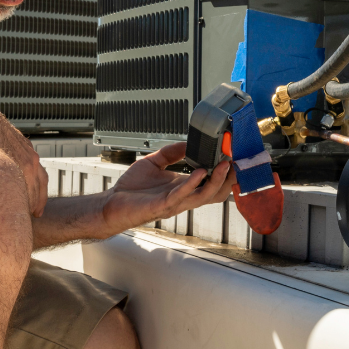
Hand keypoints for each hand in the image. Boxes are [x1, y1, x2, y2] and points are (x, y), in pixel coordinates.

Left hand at [102, 142, 233, 232]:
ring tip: (224, 166)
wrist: (112, 203)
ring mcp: (175, 202)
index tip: (232, 157)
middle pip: (215, 193)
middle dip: (228, 180)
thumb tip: (188, 143)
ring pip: (204, 196)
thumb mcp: (154, 162)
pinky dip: (193, 183)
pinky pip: (182, 195)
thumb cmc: (132, 188)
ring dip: (217, 182)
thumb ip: (171, 152)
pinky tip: (199, 172)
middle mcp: (183, 196)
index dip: (224, 173)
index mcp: (183, 186)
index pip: (211, 182)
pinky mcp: (163, 205)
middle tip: (236, 164)